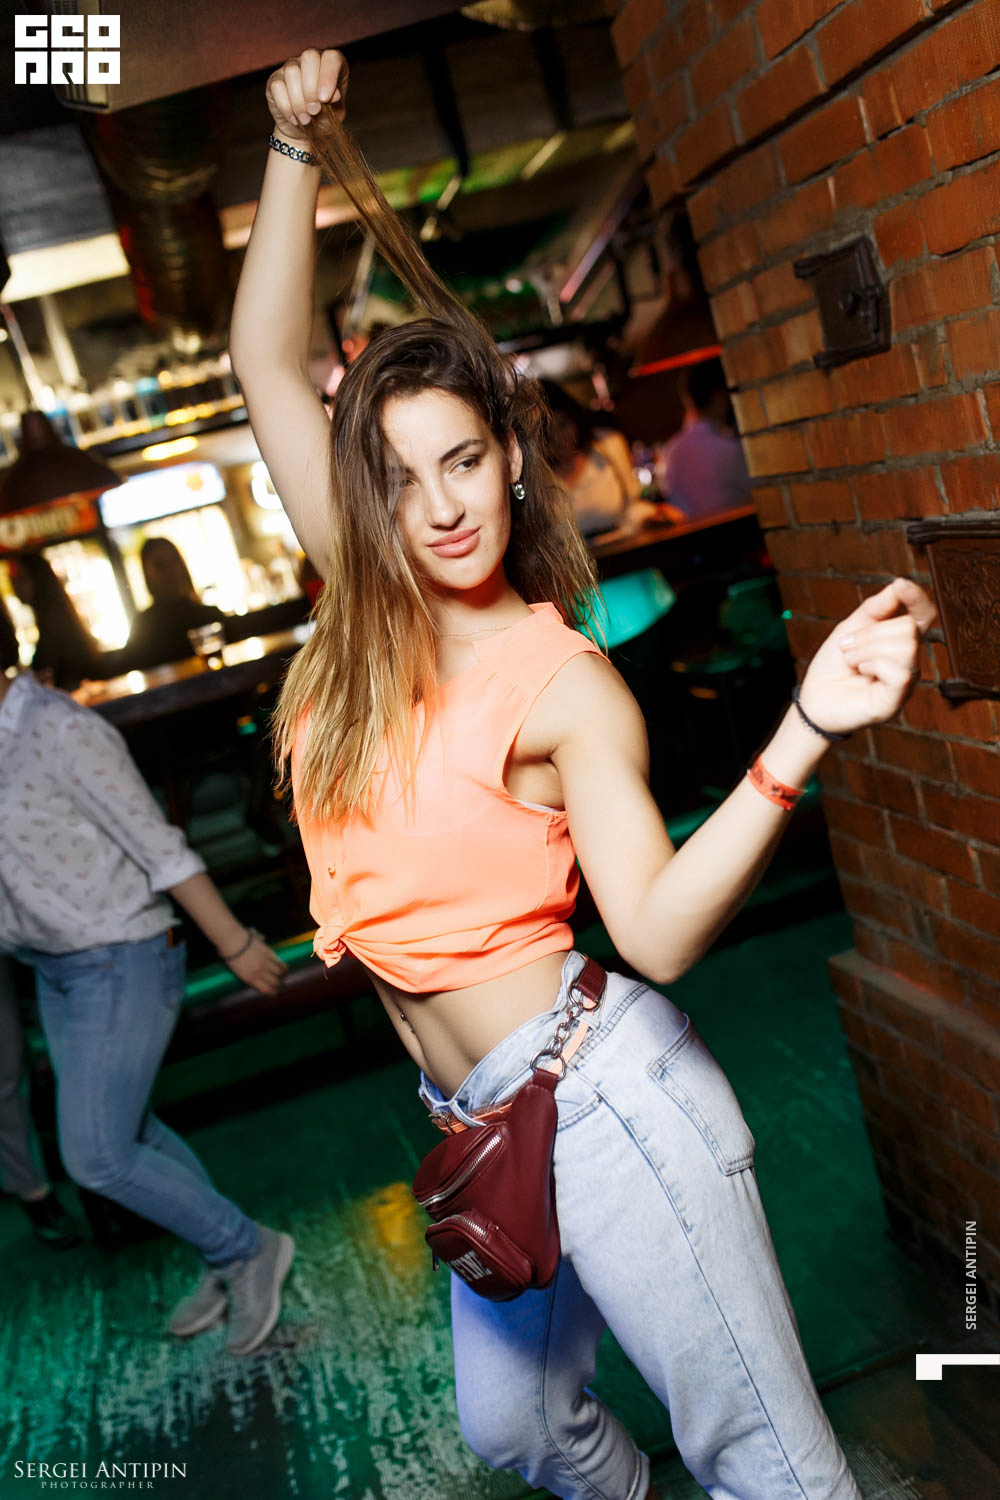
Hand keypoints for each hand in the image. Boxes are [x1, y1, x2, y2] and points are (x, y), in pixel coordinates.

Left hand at [225, 933, 287, 995]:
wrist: (231, 940)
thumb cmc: (229, 955)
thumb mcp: (237, 971)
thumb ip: (248, 975)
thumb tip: (255, 977)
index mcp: (249, 978)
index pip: (266, 989)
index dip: (273, 993)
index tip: (275, 993)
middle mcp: (259, 972)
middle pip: (275, 982)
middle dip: (280, 986)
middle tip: (282, 986)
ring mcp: (264, 962)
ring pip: (279, 972)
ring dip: (283, 976)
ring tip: (284, 977)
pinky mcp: (268, 952)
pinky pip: (279, 961)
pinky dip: (284, 966)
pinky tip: (285, 968)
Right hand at [266, 48, 347, 144]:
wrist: (305, 129)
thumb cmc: (324, 117)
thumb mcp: (335, 112)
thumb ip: (337, 102)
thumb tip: (335, 95)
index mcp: (330, 64)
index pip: (332, 57)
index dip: (329, 75)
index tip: (325, 98)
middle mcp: (310, 60)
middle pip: (309, 57)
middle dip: (311, 88)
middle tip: (314, 110)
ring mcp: (290, 66)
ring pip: (292, 72)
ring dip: (299, 101)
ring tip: (305, 120)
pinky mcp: (275, 79)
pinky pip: (278, 86)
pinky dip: (286, 107)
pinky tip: (294, 118)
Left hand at [798, 577, 936, 736]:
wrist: (813, 698)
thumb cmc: (833, 665)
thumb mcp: (850, 628)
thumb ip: (876, 608)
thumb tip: (899, 584)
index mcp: (900, 640)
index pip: (923, 614)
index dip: (917, 598)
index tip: (900, 586)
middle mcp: (909, 660)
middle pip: (908, 627)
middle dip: (870, 633)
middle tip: (848, 646)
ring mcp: (905, 681)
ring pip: (906, 647)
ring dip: (867, 649)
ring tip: (852, 660)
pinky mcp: (897, 700)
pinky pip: (900, 673)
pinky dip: (873, 665)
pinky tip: (862, 671)